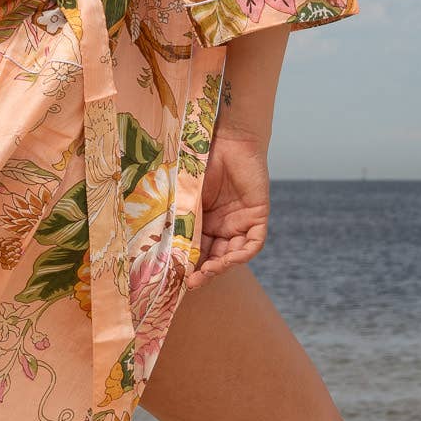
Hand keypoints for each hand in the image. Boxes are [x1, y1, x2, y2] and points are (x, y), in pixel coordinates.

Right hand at [187, 129, 269, 285]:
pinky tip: (229, 259)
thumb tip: (163, 248)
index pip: (197, 249)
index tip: (175, 277)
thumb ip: (179, 219)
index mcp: (203, 220)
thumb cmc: (200, 160)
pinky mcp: (257, 215)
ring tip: (206, 273)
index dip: (188, 265)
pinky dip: (242, 253)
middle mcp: (222, 225)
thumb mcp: (184, 195)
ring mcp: (240, 221)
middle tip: (191, 282)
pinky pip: (253, 242)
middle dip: (204, 271)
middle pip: (215, 256)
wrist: (226, 137)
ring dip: (221, 266)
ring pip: (234, 253)